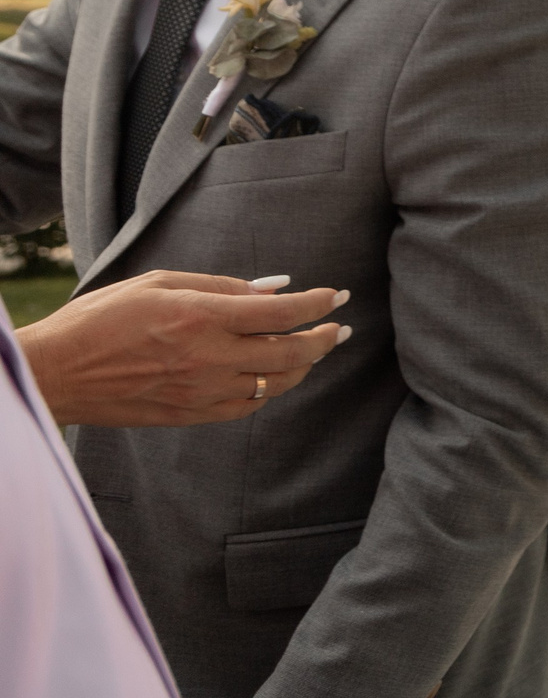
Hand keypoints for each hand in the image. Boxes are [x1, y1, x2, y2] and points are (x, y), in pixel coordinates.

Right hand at [19, 271, 347, 426]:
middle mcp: (209, 358)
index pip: (281, 312)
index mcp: (201, 317)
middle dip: (325, 338)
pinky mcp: (191, 414)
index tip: (339, 295)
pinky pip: (248, 406)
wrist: (56, 372)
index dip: (318, 304)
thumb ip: (222, 286)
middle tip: (342, 328)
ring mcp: (202, 391)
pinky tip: (274, 377)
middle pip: (290, 352)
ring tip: (316, 351)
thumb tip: (276, 287)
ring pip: (276, 384)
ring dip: (303, 366)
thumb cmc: (100, 318)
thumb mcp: (158, 283)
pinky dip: (270, 391)